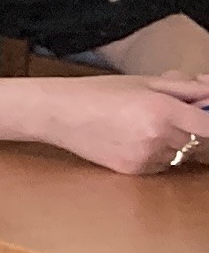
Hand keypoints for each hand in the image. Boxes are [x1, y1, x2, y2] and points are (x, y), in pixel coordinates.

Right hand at [35, 73, 208, 175]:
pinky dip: (159, 154)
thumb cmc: (98, 92)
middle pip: (201, 142)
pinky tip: (136, 139)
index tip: (207, 116)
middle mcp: (157, 136)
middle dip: (197, 131)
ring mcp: (145, 156)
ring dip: (178, 143)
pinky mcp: (134, 170)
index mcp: (161, 108)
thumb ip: (184, 89)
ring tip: (150, 126)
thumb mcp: (143, 82)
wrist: (58, 113)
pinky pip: (162, 165)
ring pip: (182, 155)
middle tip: (178, 117)